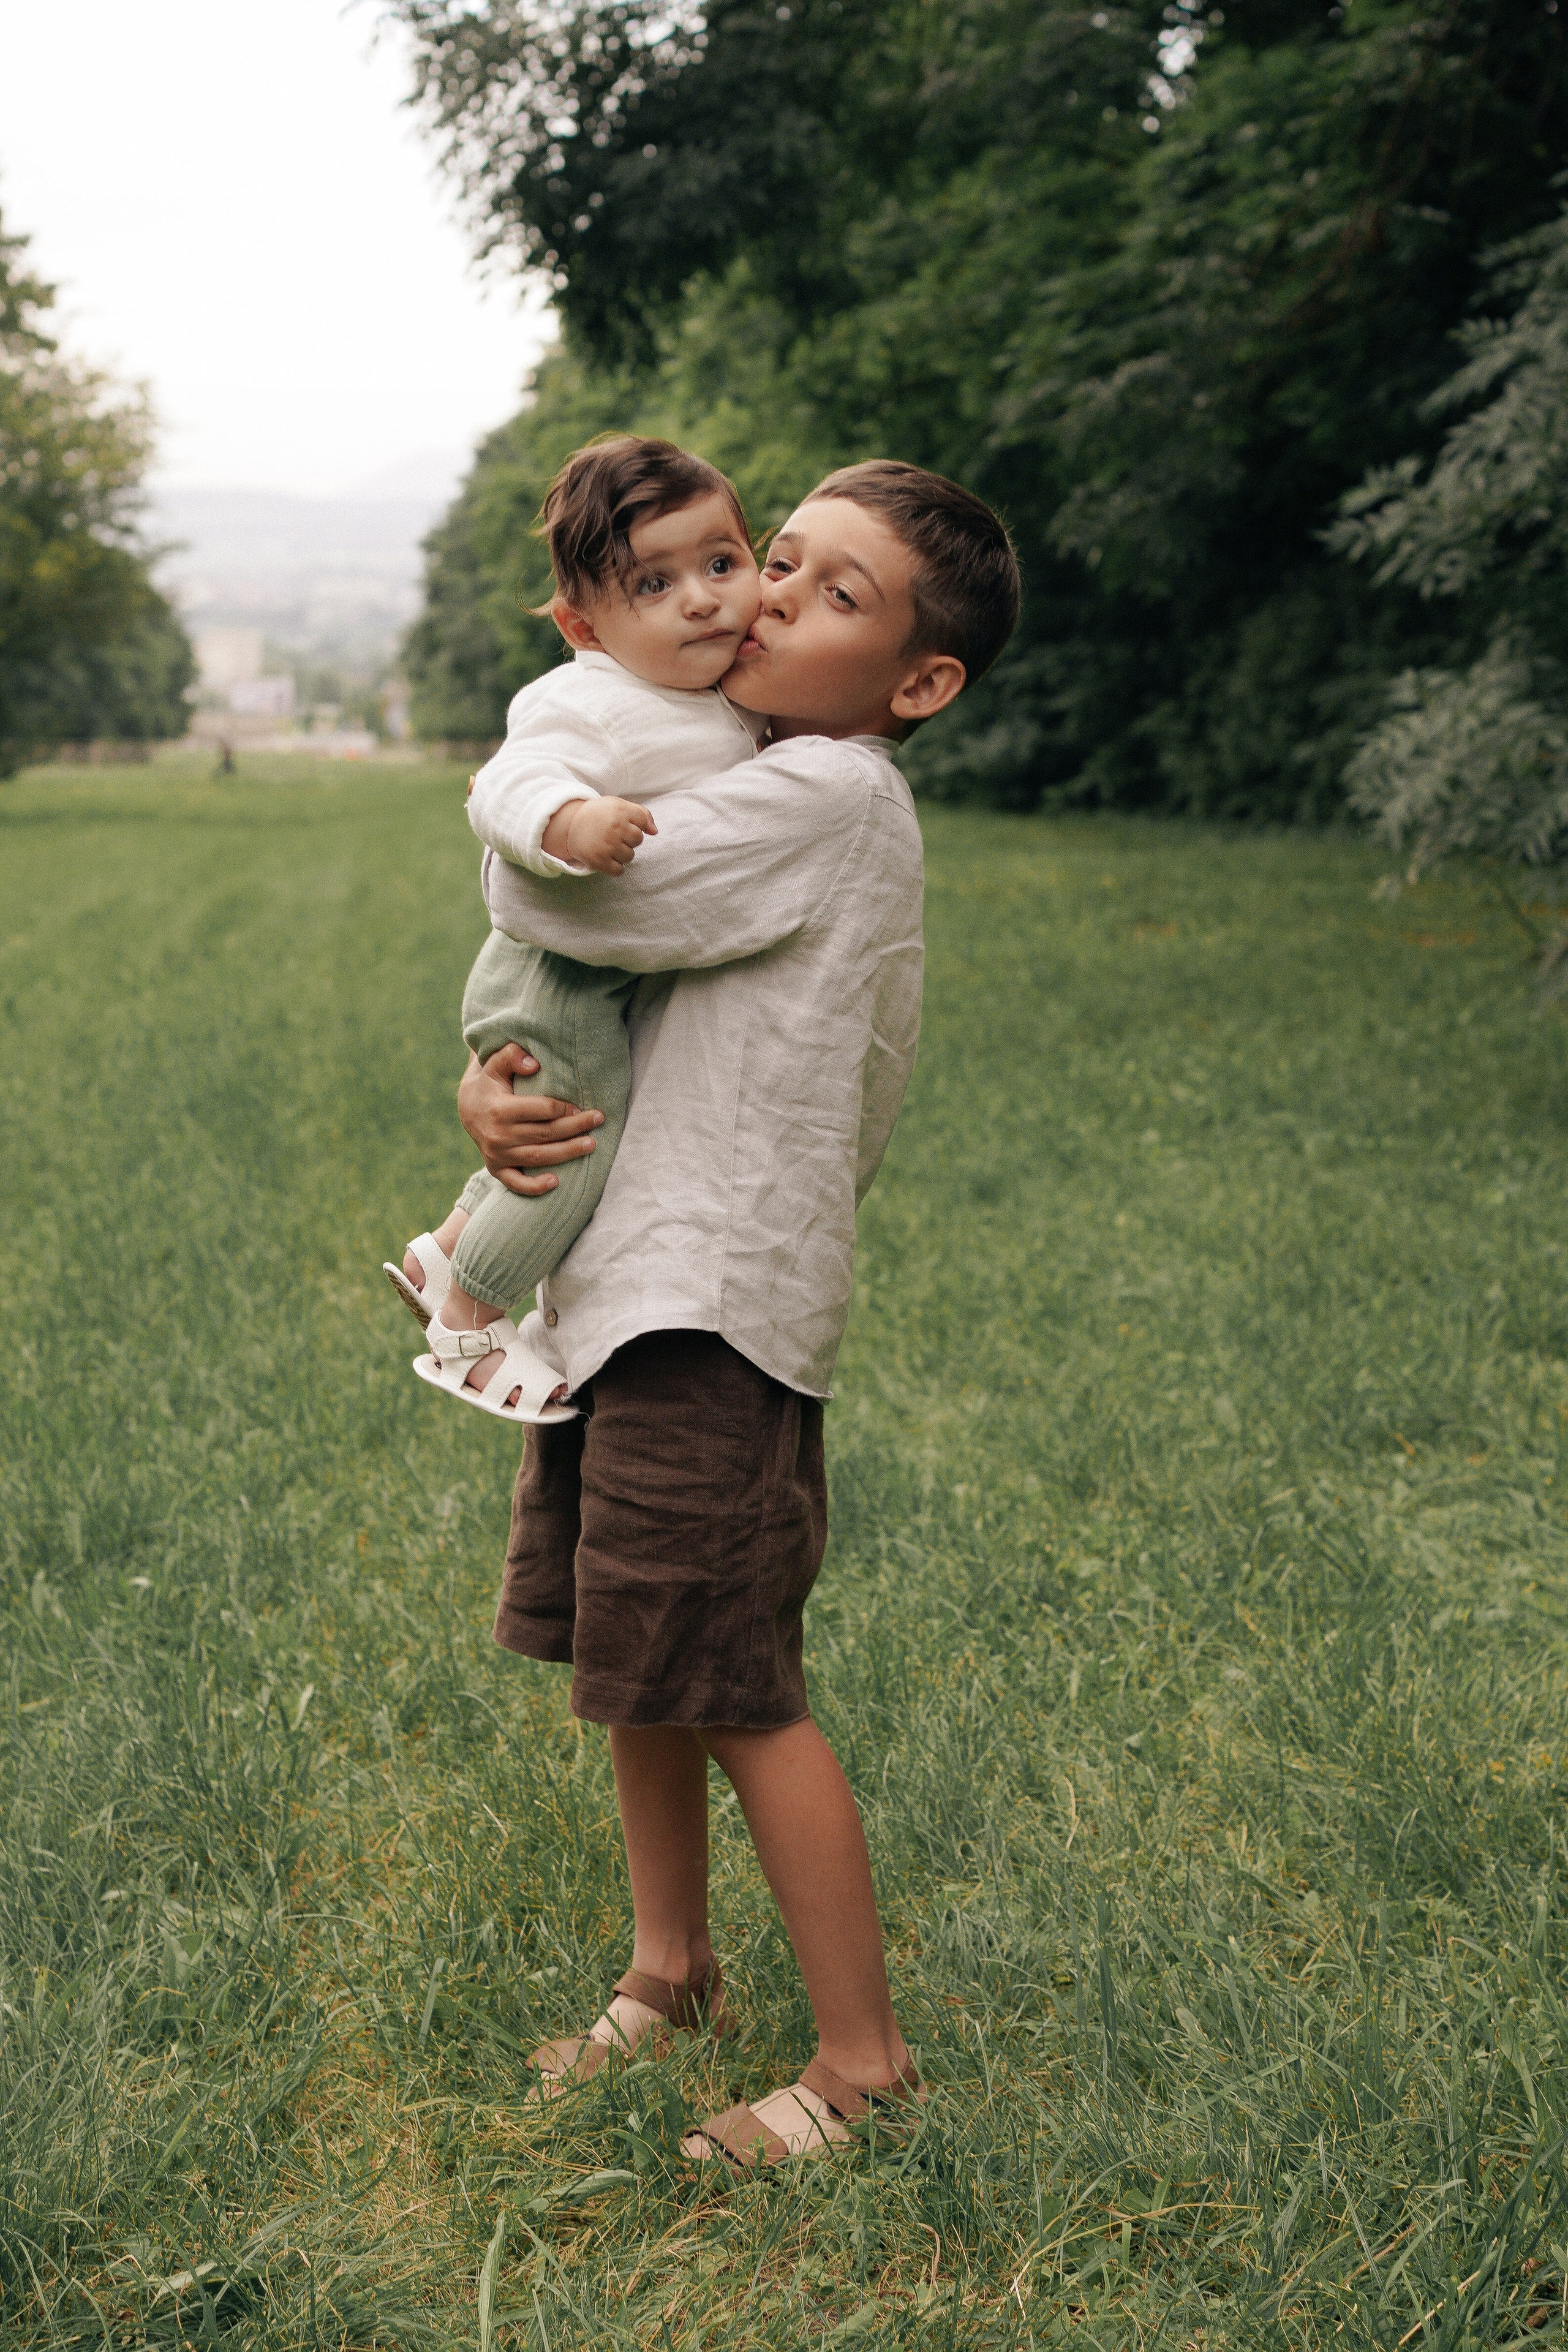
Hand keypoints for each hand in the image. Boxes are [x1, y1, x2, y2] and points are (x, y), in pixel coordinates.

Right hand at [457, 1045, 603, 1196]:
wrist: (467, 1108)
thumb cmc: (490, 1083)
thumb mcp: (494, 1064)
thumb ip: (511, 1056)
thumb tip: (534, 1063)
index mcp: (499, 1110)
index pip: (541, 1110)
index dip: (563, 1108)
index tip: (580, 1105)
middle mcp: (498, 1136)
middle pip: (545, 1134)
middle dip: (575, 1128)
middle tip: (598, 1119)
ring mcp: (497, 1155)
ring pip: (539, 1157)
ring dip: (568, 1152)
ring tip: (591, 1145)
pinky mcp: (496, 1169)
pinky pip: (516, 1183)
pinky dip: (535, 1187)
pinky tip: (556, 1182)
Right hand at [542, 795, 656, 875]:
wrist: (570, 825)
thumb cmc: (599, 815)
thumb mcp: (618, 806)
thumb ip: (641, 814)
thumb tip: (654, 832)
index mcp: (620, 811)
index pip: (643, 822)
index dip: (635, 824)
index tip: (623, 823)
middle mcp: (615, 827)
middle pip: (638, 840)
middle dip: (629, 839)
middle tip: (614, 835)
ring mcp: (607, 845)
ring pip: (629, 856)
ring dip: (622, 854)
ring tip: (608, 845)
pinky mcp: (599, 861)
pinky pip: (619, 870)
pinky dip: (615, 867)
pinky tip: (607, 858)